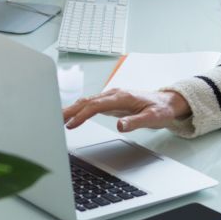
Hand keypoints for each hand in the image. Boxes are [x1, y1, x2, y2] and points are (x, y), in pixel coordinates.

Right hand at [61, 88, 189, 132]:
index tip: (71, 124)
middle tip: (53, 120)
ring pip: (86, 101)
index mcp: (122, 97)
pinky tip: (70, 115)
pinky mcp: (110, 101)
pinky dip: (78, 109)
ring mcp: (111, 97)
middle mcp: (114, 94)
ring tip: (56, 119)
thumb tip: (120, 125)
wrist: (167, 102)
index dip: (82, 114)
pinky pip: (90, 104)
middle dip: (69, 110)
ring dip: (71, 109)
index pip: (96, 105)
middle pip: (87, 101)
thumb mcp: (152, 118)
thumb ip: (136, 122)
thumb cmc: (160, 109)